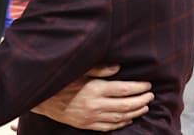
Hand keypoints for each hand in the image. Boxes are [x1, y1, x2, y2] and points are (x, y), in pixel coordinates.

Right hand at [32, 65, 153, 131]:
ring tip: (144, 106)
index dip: (139, 87)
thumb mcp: (79, 71)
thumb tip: (118, 67)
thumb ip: (99, 69)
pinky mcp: (87, 125)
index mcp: (95, 89)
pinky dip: (122, 123)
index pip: (124, 89)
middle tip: (151, 95)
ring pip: (121, 117)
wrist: (42, 99)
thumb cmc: (61, 82)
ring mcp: (92, 117)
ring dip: (135, 111)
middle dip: (141, 100)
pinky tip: (129, 118)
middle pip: (126, 104)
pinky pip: (110, 126)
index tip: (148, 84)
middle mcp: (96, 105)